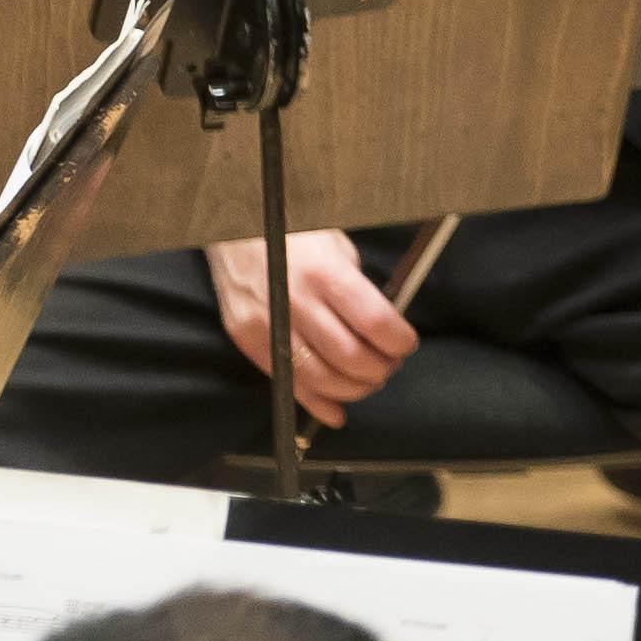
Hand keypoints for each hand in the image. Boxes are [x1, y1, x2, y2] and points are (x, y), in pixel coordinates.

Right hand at [205, 229, 416, 419]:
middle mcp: (294, 301)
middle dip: (380, 368)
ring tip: (367, 381)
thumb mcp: (336, 246)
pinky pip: (288, 384)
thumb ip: (358, 288)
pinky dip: (316, 404)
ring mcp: (267, 324)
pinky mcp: (247, 340)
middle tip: (389, 364)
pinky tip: (336, 411)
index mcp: (324, 272)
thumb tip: (383, 327)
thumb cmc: (291, 233)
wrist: (233, 229)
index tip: (406, 344)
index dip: (399, 341)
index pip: (375, 322)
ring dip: (353, 389)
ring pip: (321, 378)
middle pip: (350, 357)